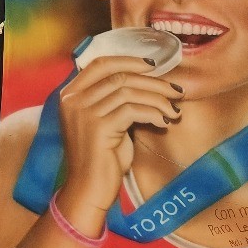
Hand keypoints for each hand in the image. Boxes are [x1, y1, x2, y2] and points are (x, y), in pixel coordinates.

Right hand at [55, 56, 183, 217]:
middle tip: (176, 91)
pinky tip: (165, 122)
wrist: (88, 187)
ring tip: (174, 110)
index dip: (128, 60)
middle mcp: (73, 100)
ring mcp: (84, 113)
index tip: (154, 66)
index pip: (100, 64)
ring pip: (128, 92)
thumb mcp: (104, 122)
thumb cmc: (100, 157)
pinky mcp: (98, 128)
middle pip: (119, 76)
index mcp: (70, 94)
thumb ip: (113, 101)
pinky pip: (133, 110)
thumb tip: (149, 84)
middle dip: (153, 82)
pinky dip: (153, 113)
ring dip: (158, 99)